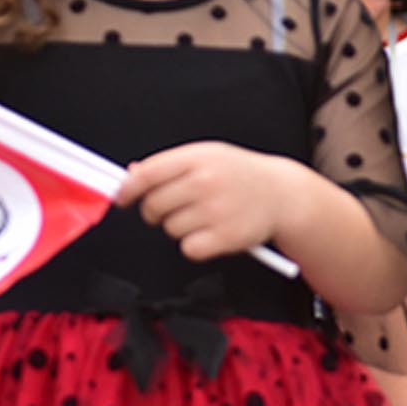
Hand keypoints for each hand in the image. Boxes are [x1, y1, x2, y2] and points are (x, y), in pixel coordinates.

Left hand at [116, 142, 296, 262]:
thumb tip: (131, 175)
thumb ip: (170, 164)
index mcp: (198, 159)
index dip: (128, 190)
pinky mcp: (227, 237)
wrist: (283, 194)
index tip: (123, 198)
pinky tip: (210, 233)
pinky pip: (189, 248)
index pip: (147, 175)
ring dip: (180, 228)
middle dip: (156, 211)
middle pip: (154, 206)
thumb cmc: (241, 175)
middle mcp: (206, 183)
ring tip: (203, 218)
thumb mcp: (208, 156)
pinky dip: (195, 245)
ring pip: (170, 229)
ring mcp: (217, 211)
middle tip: (172, 209)